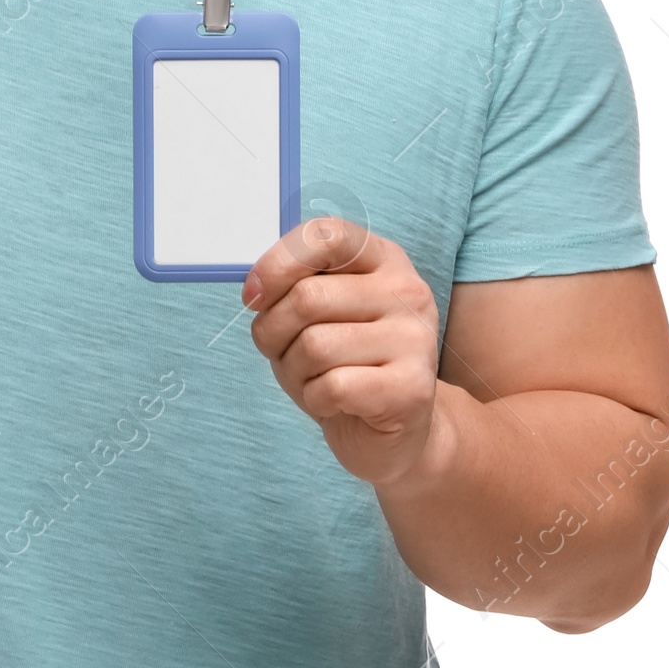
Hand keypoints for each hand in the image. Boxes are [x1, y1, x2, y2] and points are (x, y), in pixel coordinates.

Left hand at [244, 217, 441, 486]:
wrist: (396, 431)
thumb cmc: (344, 363)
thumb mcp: (316, 313)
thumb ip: (293, 287)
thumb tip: (256, 290)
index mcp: (382, 259)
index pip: (326, 236)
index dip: (278, 263)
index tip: (253, 297)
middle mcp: (406, 291)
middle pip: (308, 297)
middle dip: (273, 331)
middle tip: (281, 353)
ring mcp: (416, 338)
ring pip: (315, 345)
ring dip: (294, 371)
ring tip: (314, 379)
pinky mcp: (413, 388)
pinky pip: (332, 386)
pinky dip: (315, 399)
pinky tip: (335, 403)